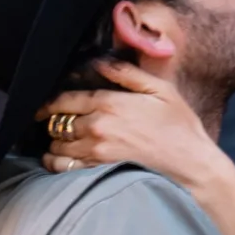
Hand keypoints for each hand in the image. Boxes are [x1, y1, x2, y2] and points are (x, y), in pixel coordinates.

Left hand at [37, 61, 224, 196]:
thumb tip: (99, 61)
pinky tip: (57, 160)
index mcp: (109, 103)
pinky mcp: (100, 173)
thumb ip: (126, 73)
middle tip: (48, 122)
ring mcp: (97, 153)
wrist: (192, 165)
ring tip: (53, 141)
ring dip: (53, 142)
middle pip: (58, 122)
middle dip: (51, 121)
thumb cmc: (180, 126)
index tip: (42, 105)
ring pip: (58, 146)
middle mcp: (98, 127)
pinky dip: (56, 163)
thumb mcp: (159, 89)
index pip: (65, 100)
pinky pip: (65, 168)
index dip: (49, 102)